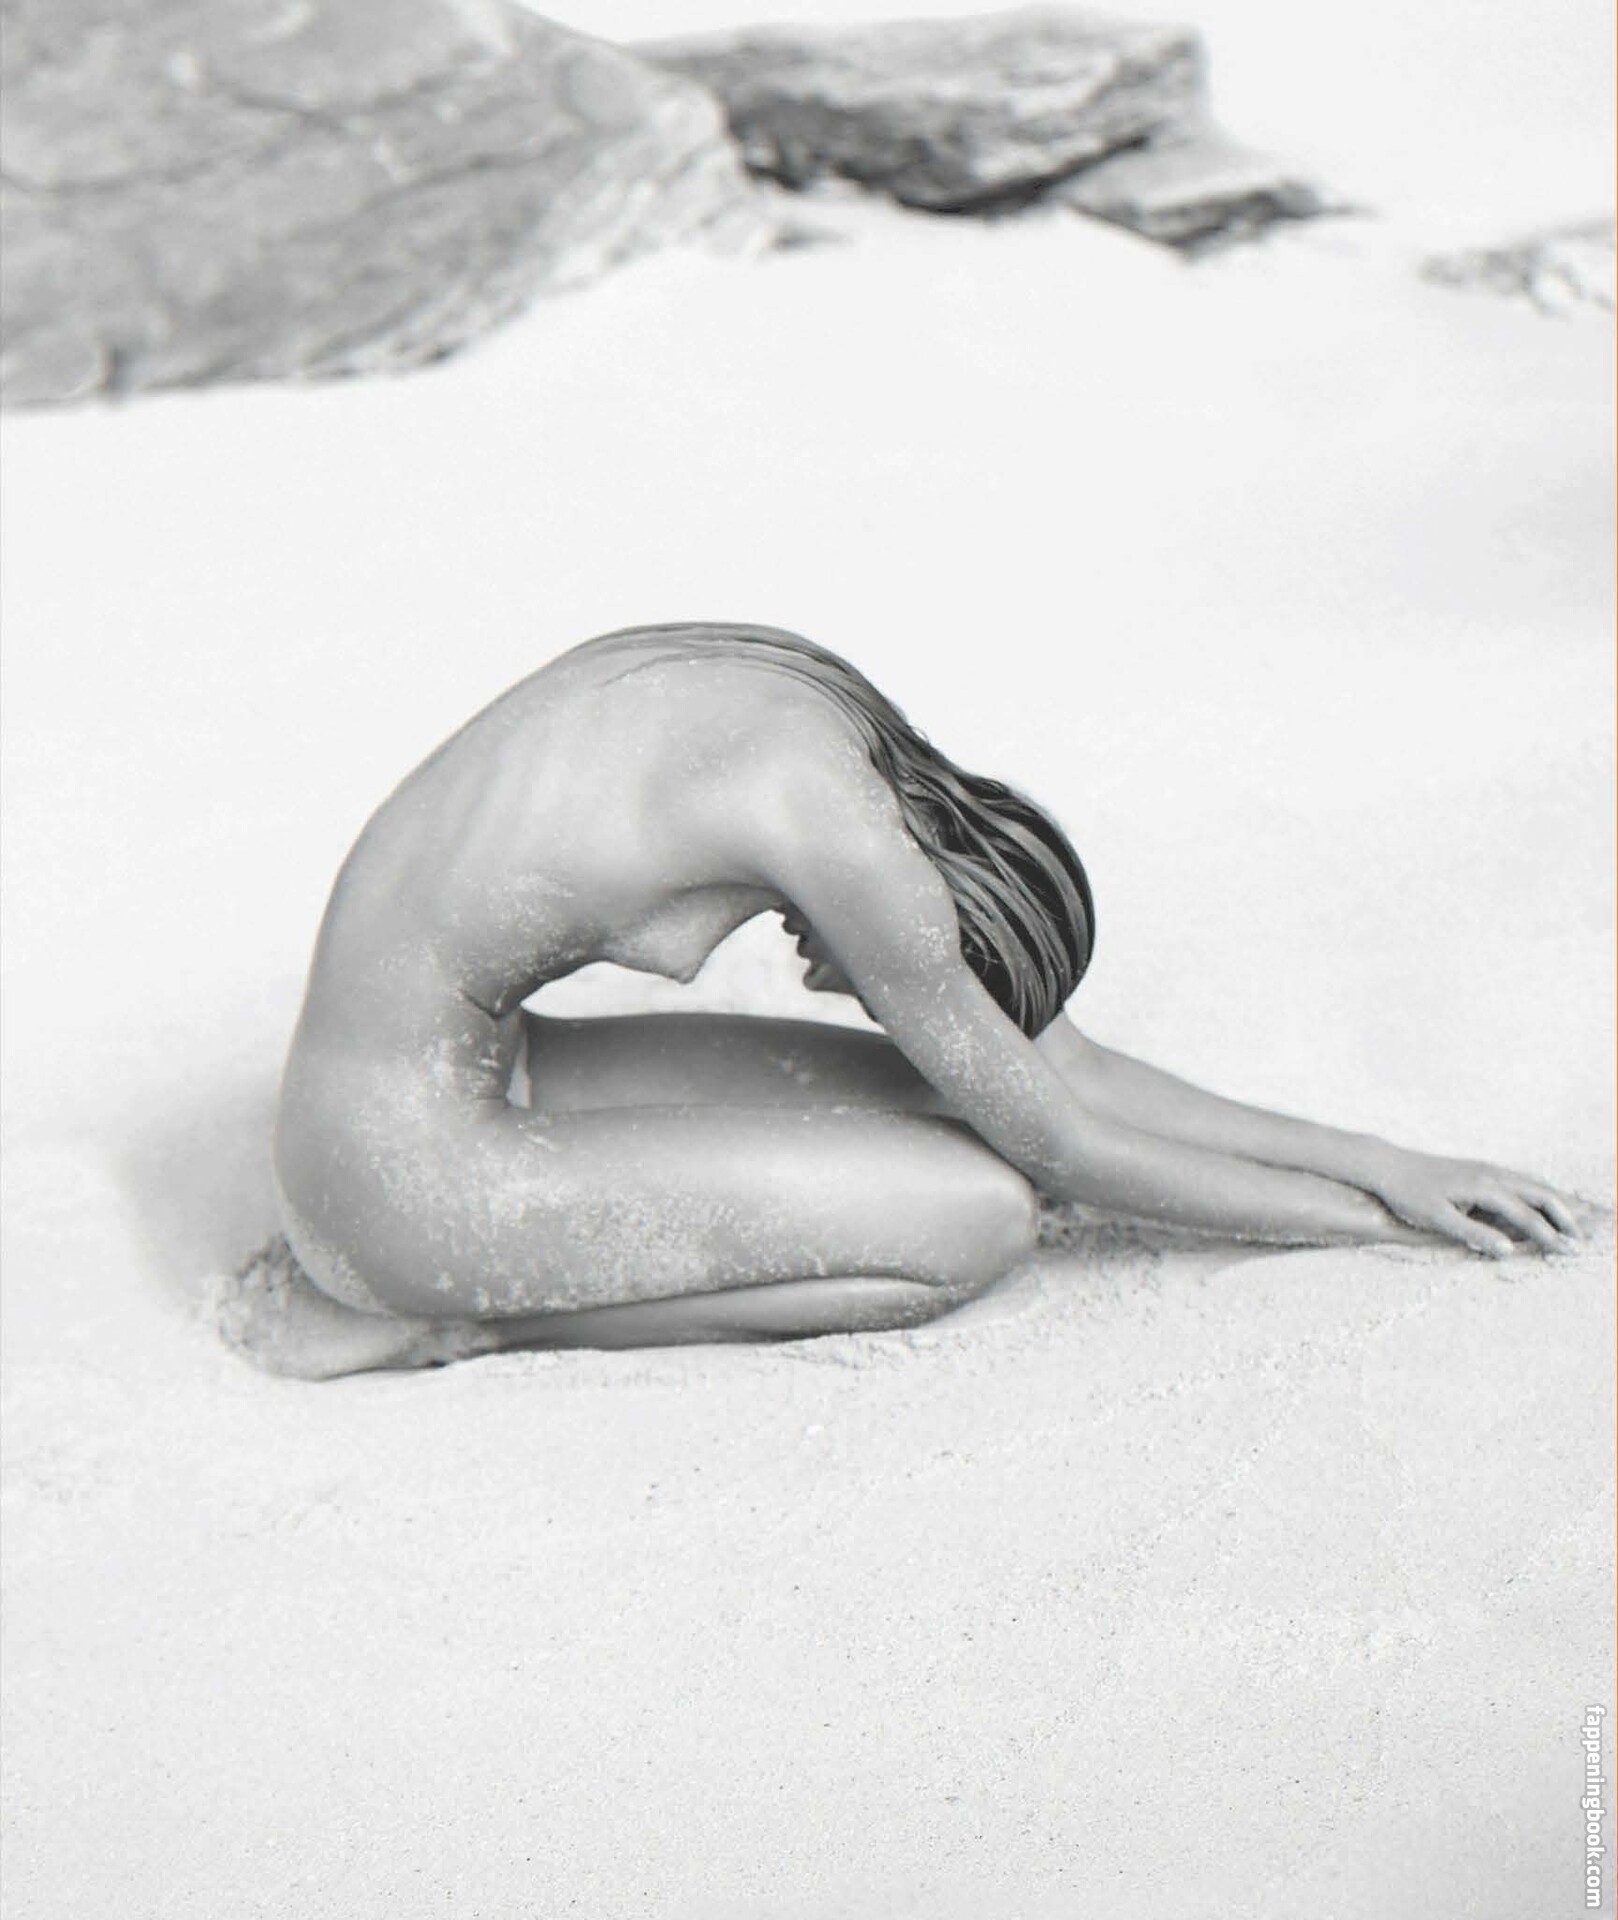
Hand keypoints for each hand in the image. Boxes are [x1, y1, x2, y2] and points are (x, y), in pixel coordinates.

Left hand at [1367, 1149, 1580, 1257]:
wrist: (1389, 1166)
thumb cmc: (1409, 1195)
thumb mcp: (1437, 1219)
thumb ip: (1474, 1234)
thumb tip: (1509, 1250)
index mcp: (1484, 1187)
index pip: (1527, 1216)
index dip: (1549, 1236)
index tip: (1568, 1253)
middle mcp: (1492, 1174)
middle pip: (1541, 1194)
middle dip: (1565, 1217)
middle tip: (1582, 1241)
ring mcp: (1488, 1168)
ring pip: (1534, 1184)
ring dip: (1557, 1203)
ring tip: (1576, 1223)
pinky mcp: (1482, 1169)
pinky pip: (1522, 1179)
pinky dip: (1542, 1192)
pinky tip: (1546, 1203)